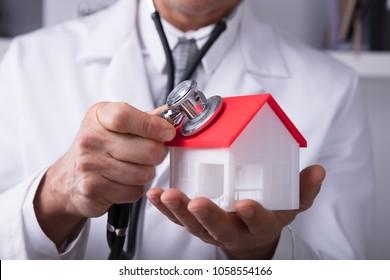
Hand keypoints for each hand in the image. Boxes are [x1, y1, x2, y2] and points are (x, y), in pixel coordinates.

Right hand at [34, 102, 174, 245]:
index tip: (168, 132)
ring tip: (135, 168)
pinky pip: (134, 191)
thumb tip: (173, 115)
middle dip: (158, 154)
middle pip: (145, 149)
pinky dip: (136, 189)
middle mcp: (90, 139)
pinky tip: (125, 182)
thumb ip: (144, 119)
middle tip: (152, 153)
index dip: (152, 125)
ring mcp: (90, 165)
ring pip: (143, 173)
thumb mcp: (114, 124)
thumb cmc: (98, 147)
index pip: (125, 116)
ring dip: (146, 173)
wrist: (69, 178)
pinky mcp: (93, 189)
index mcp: (99, 116)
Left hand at [147, 165, 324, 258]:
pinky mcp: (194, 223)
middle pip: (219, 227)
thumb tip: (318, 171)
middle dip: (207, 216)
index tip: (245, 204)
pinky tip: (154, 195)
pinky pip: (176, 219)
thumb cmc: (269, 213)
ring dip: (179, 211)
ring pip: (193, 225)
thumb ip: (303, 188)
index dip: (253, 215)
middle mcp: (233, 230)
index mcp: (259, 224)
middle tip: (196, 202)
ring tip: (166, 195)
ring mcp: (210, 228)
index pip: (258, 221)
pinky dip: (164, 209)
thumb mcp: (291, 203)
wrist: (250, 234)